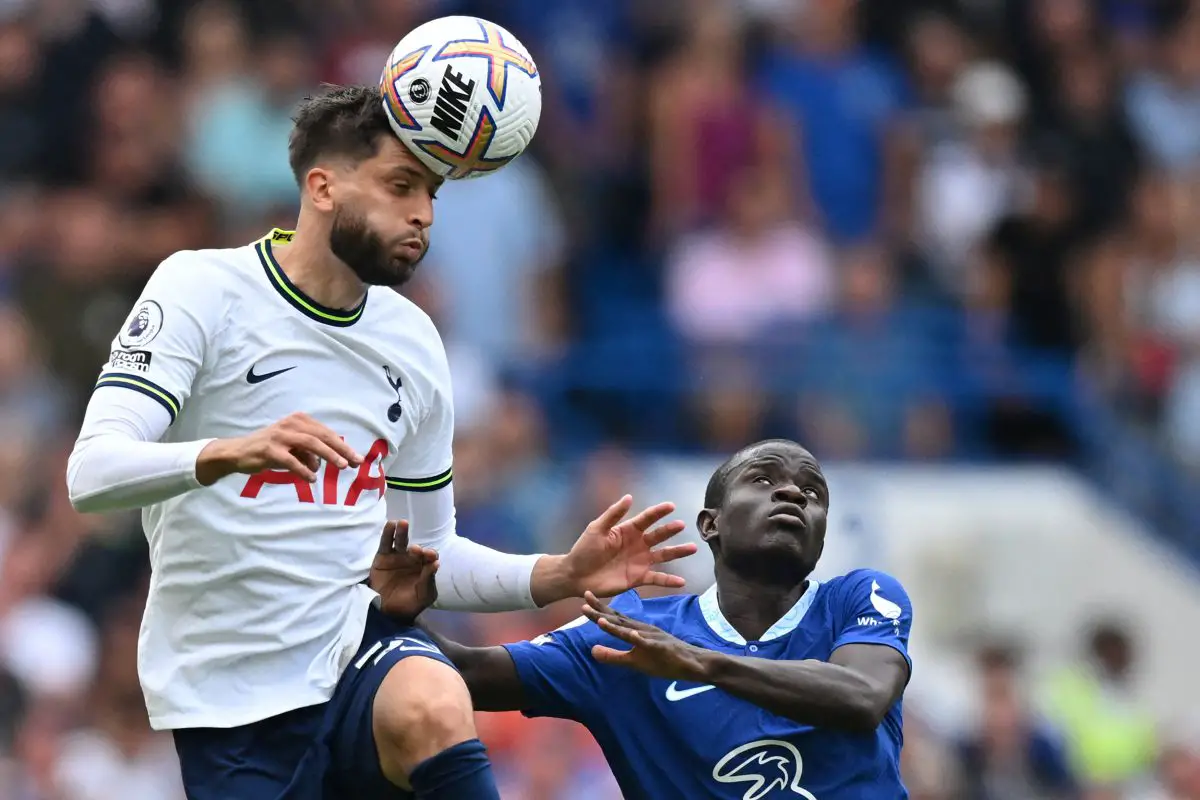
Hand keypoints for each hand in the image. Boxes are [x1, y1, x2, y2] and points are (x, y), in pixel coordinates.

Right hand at [196, 412, 362, 484]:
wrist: (238, 452)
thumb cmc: (270, 449)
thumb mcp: (292, 447)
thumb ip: (309, 452)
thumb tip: (321, 465)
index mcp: (299, 420)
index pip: (326, 432)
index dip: (343, 445)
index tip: (356, 458)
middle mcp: (291, 424)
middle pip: (322, 436)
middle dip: (341, 449)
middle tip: (355, 462)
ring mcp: (279, 435)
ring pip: (310, 444)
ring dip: (328, 455)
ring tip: (340, 466)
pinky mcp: (269, 449)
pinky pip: (291, 460)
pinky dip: (303, 469)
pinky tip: (312, 478)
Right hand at [369, 520, 438, 622]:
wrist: (389, 613)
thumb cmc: (411, 603)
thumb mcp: (424, 595)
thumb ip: (429, 580)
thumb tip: (436, 564)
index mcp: (425, 566)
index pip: (430, 556)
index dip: (430, 554)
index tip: (429, 556)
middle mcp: (412, 559)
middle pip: (416, 548)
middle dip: (416, 548)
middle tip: (415, 551)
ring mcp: (397, 556)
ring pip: (401, 541)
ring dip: (402, 531)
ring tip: (402, 523)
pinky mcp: (382, 557)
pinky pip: (385, 543)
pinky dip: (388, 533)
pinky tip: (391, 525)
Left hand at [541, 495, 695, 602]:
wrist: (576, 575)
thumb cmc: (584, 549)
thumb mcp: (597, 528)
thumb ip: (613, 514)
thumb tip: (629, 497)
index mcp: (628, 530)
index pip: (647, 519)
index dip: (658, 512)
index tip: (671, 506)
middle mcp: (638, 544)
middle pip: (658, 535)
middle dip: (670, 530)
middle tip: (682, 525)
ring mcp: (640, 561)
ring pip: (663, 555)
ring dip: (678, 552)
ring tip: (693, 548)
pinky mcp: (638, 578)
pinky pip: (657, 578)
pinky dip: (669, 580)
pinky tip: (681, 581)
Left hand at [581, 591, 708, 681]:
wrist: (693, 663)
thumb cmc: (663, 660)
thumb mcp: (634, 661)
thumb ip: (613, 656)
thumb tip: (592, 651)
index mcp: (635, 630)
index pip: (613, 619)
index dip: (598, 611)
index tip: (583, 602)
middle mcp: (641, 629)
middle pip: (617, 620)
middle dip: (600, 611)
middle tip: (584, 598)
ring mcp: (651, 637)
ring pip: (630, 630)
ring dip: (615, 625)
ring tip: (600, 619)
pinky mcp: (661, 647)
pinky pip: (649, 643)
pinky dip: (640, 639)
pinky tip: (632, 635)